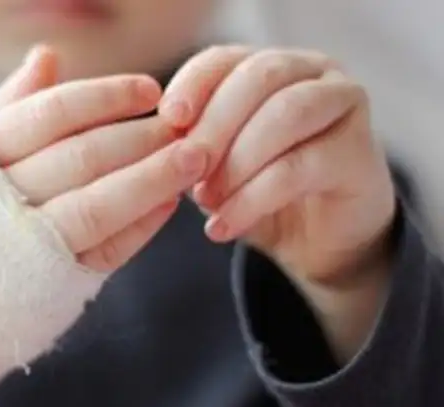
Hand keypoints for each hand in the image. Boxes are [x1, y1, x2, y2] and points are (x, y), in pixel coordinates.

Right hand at [0, 46, 206, 271]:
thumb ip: (10, 105)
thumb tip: (48, 56)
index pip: (53, 114)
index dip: (106, 98)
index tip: (150, 90)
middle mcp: (0, 199)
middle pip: (82, 158)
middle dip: (140, 137)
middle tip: (183, 124)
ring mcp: (25, 246)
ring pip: (98, 207)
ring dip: (152, 181)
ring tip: (194, 160)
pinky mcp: (48, 286)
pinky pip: (104, 255)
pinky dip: (141, 228)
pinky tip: (167, 204)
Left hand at [159, 46, 396, 360]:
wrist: (317, 239)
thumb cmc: (257, 191)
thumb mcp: (213, 165)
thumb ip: (190, 146)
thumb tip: (153, 144)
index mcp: (267, 66)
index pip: (223, 59)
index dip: (192, 85)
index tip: (167, 121)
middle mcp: (311, 72)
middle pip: (258, 77)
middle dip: (214, 124)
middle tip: (183, 168)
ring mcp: (342, 105)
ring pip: (286, 114)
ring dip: (237, 160)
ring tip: (205, 200)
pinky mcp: (359, 151)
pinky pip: (301, 166)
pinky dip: (253, 199)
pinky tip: (223, 227)